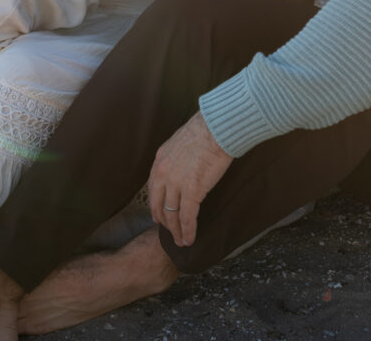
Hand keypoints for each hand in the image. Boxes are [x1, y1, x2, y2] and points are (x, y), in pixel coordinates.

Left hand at [147, 112, 231, 246]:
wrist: (216, 128)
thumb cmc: (205, 130)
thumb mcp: (180, 141)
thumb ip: (176, 157)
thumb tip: (182, 166)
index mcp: (160, 161)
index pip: (153, 190)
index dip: (156, 205)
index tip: (160, 215)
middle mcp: (163, 174)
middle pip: (159, 205)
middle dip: (164, 222)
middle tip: (170, 232)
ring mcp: (176, 183)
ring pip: (172, 215)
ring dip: (176, 231)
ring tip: (181, 241)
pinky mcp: (192, 191)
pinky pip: (187, 218)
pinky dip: (188, 231)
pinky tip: (190, 240)